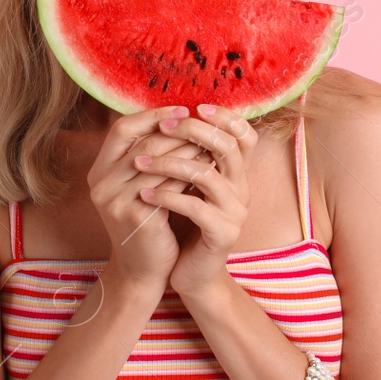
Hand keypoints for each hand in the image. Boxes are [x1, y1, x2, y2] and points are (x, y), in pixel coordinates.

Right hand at [88, 105, 211, 289]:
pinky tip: (207, 171)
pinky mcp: (135, 215)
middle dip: (177, 133)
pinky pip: (167, 186)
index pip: (122, 129)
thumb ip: (147, 159)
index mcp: (98, 171)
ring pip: (157, 162)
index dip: (152, 116)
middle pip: (142, 143)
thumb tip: (179, 120)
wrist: (142, 270)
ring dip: (187, 151)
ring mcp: (115, 200)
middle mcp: (101, 183)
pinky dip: (189, 175)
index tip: (183, 110)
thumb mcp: (138, 188)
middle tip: (205, 127)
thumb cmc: (147, 224)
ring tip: (211, 145)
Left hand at [133, 102, 258, 297]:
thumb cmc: (184, 223)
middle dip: (190, 132)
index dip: (223, 117)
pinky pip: (195, 208)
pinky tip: (143, 194)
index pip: (243, 135)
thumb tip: (165, 116)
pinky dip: (166, 197)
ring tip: (138, 164)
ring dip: (168, 164)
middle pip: (226, 146)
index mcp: (235, 173)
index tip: (191, 107)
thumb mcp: (186, 185)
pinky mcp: (223, 234)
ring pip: (207, 175)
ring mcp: (235, 212)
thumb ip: (186, 156)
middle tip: (160, 127)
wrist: (191, 272)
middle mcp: (242, 188)